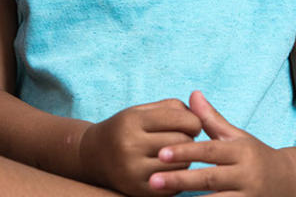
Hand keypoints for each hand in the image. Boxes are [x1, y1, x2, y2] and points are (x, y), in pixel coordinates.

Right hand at [78, 98, 202, 195]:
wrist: (93, 156)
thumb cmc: (126, 128)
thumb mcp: (142, 110)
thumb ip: (173, 107)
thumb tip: (201, 116)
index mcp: (132, 121)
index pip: (180, 119)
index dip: (194, 121)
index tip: (192, 124)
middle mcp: (130, 145)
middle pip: (183, 142)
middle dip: (189, 139)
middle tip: (183, 138)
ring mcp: (133, 171)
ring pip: (181, 165)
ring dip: (185, 159)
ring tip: (175, 153)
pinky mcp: (138, 190)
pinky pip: (173, 184)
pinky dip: (177, 176)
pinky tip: (170, 168)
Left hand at [148, 91, 295, 196]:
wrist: (291, 183)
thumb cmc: (256, 156)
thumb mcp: (237, 137)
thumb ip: (212, 119)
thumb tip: (192, 94)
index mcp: (241, 152)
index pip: (209, 151)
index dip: (185, 152)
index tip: (160, 154)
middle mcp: (246, 175)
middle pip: (210, 179)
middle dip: (180, 180)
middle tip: (153, 181)